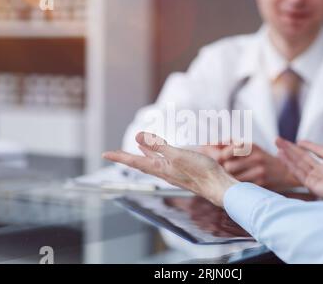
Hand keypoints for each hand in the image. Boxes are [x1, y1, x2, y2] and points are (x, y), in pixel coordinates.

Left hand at [102, 132, 237, 206]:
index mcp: (160, 168)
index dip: (119, 157)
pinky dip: (159, 155)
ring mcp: (173, 172)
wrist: (217, 186)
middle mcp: (164, 172)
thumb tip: (137, 137)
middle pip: (141, 162)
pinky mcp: (182, 171)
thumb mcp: (177, 154)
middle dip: (127, 157)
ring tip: (138, 147)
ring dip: (143, 154)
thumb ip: (158, 146)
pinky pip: (165, 161)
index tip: (105, 154)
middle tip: (115, 154)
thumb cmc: (200, 171)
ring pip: (153, 162)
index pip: (134, 161)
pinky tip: (163, 153)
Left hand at [217, 143, 299, 189]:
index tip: (220, 161)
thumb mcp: (250, 147)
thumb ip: (230, 144)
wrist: (286, 172)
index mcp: (251, 146)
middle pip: (228, 166)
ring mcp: (259, 170)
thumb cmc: (261, 158)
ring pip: (233, 177)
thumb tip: (209, 143)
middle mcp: (255, 156)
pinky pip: (242, 185)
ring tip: (231, 178)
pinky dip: (237, 185)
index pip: (226, 152)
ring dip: (229, 179)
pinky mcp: (262, 183)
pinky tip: (239, 184)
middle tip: (224, 172)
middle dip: (223, 170)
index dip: (219, 158)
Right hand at [276, 127, 322, 202]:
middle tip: (278, 140)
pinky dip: (289, 165)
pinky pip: (299, 173)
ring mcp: (318, 177)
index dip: (309, 146)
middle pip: (304, 157)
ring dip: (287, 155)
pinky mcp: (313, 185)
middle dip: (291, 149)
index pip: (318, 152)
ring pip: (299, 164)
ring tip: (277, 147)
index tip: (299, 141)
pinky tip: (282, 156)